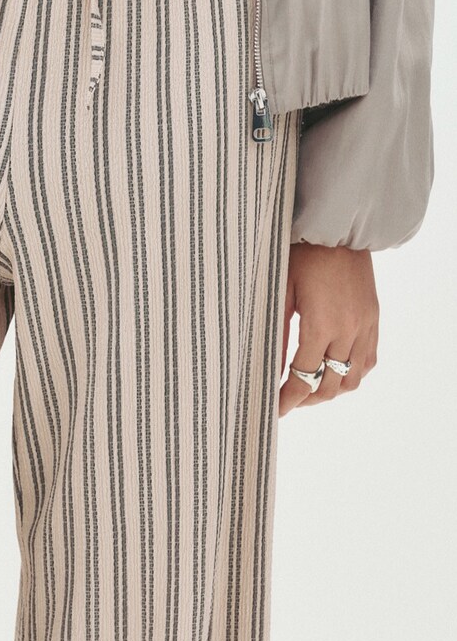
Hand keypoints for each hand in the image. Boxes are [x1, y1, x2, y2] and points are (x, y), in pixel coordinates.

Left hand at [279, 242, 379, 415]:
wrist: (339, 229)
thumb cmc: (303, 253)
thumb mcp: (280, 290)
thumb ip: (275, 332)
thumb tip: (266, 368)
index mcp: (322, 325)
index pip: (304, 378)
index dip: (287, 399)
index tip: (274, 410)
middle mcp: (349, 331)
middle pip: (329, 385)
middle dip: (306, 399)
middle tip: (285, 401)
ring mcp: (366, 327)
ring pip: (352, 379)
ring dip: (329, 390)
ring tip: (307, 389)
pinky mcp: (374, 320)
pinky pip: (368, 362)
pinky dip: (351, 374)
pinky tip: (333, 371)